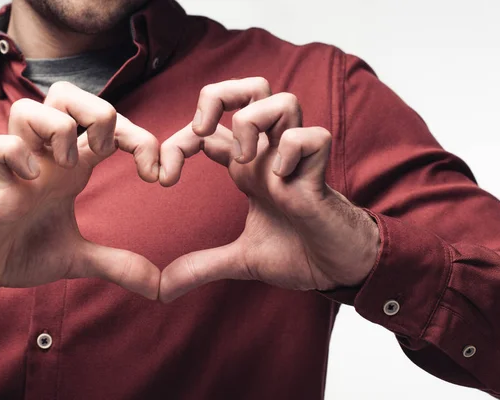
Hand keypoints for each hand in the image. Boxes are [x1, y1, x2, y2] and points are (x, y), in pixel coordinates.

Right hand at [0, 82, 159, 298]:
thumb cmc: (23, 250)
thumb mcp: (79, 258)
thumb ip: (119, 265)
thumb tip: (159, 286)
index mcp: (73, 166)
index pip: (111, 126)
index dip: (142, 139)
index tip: (159, 177)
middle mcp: (46, 157)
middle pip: (67, 94)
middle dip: (99, 111)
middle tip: (106, 152)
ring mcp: (16, 164)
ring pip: (30, 106)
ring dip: (58, 129)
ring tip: (67, 165)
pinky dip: (14, 155)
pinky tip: (28, 181)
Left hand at [159, 78, 379, 301]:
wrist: (337, 270)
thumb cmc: (298, 253)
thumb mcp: (239, 260)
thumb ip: (201, 267)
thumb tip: (162, 289)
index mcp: (248, 169)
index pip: (209, 130)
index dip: (178, 141)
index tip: (162, 177)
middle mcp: (269, 156)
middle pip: (250, 89)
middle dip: (218, 95)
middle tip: (201, 130)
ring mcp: (295, 161)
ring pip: (282, 99)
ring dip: (254, 120)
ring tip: (246, 160)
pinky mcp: (319, 173)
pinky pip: (311, 137)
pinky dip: (292, 152)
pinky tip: (284, 183)